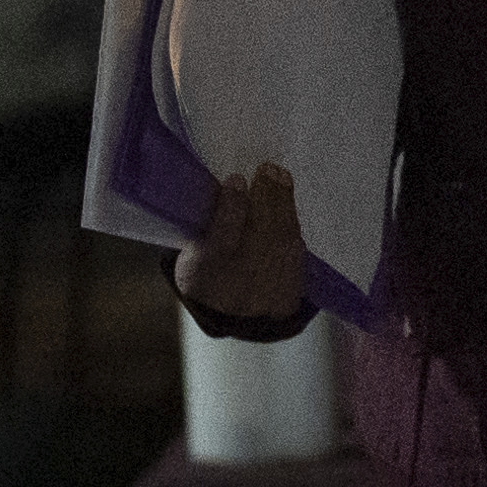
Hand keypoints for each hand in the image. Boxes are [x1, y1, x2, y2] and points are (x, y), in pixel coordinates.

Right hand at [176, 164, 311, 330]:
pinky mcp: (289, 295)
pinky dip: (291, 224)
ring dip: (283, 204)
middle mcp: (239, 287)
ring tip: (279, 176)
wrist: (230, 317)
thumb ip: (205, 226)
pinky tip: (287, 202)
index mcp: (206, 273)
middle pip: (260, 235)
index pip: (222, 237)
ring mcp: (268, 293)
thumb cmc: (205, 273)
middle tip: (267, 168)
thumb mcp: (191, 254)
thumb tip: (227, 185)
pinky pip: (295, 254)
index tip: (236, 179)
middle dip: (266, 198)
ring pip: (281, 242)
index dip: (231, 207)